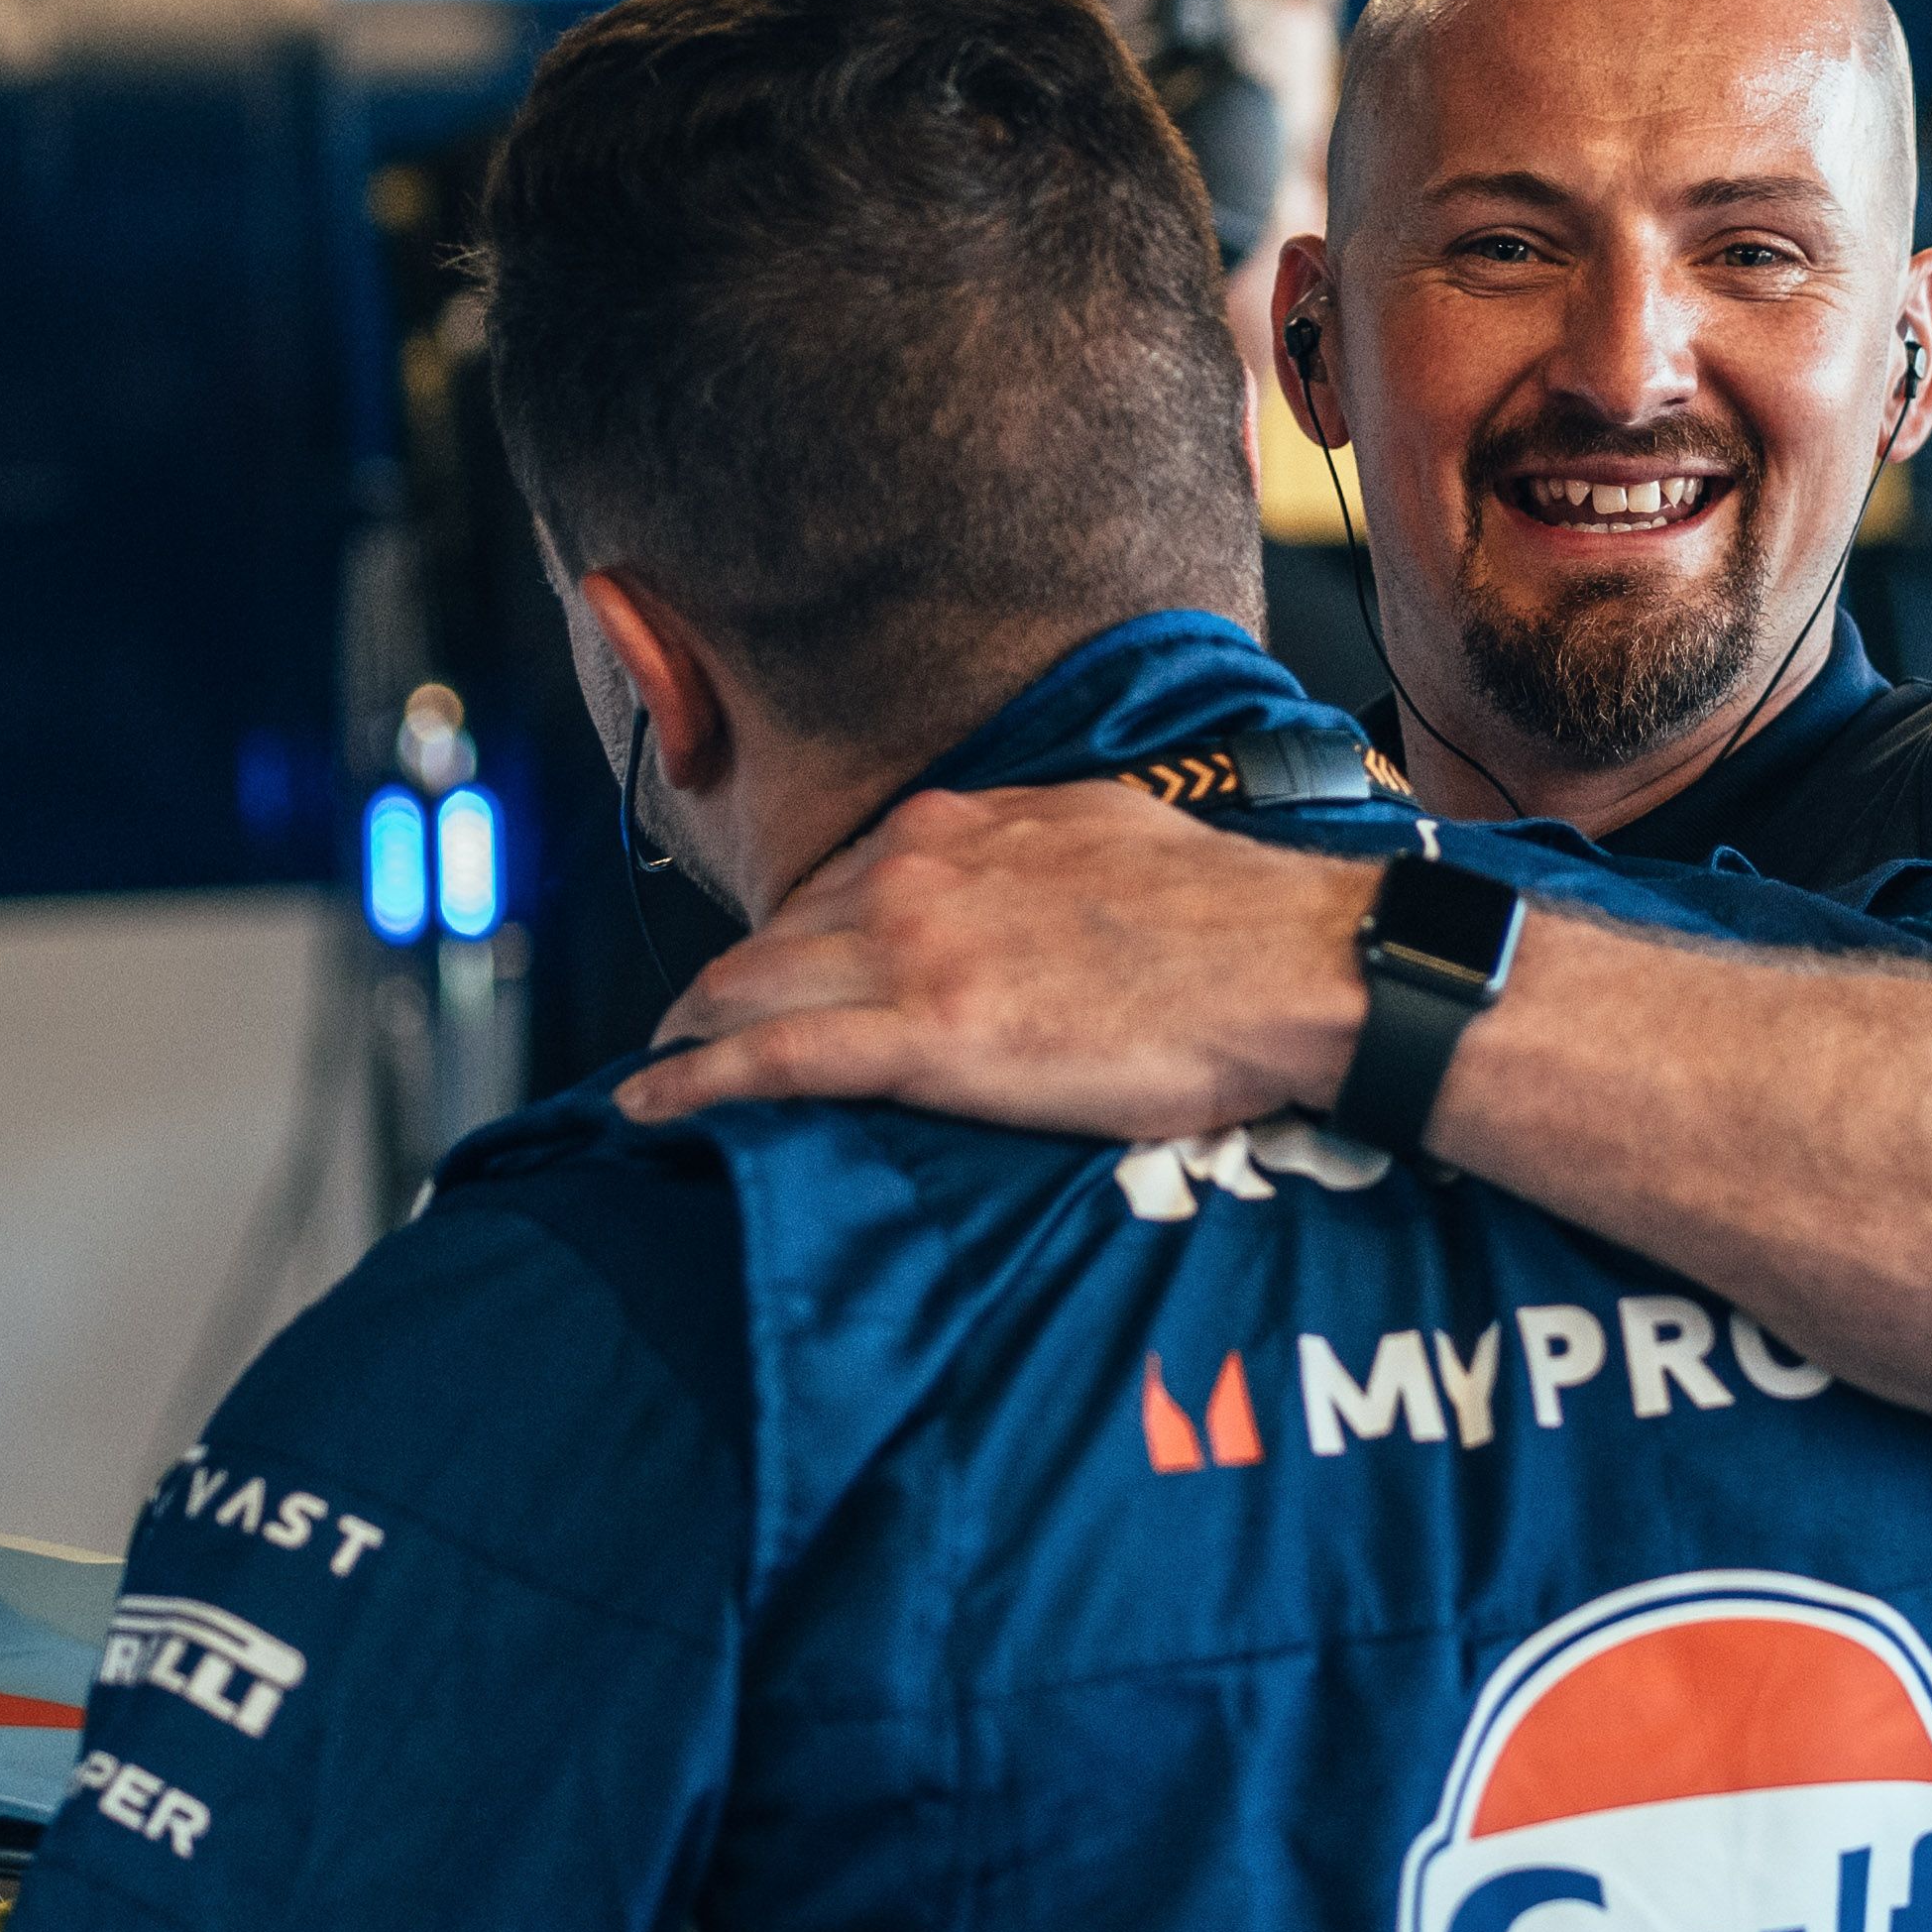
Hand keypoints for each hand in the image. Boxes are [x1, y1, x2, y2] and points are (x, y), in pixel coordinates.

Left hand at [621, 784, 1367, 1142]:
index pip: (838, 879)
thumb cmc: (1224, 914)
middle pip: (775, 935)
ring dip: (690, 1029)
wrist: (1283, 964)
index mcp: (963, 828)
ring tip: (658, 1065)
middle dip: (720, 982)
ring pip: (752, 990)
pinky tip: (649, 1102)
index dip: (795, 930)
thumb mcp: (1107, 831)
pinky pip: (772, 1060)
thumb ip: (1028, 845)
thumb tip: (1006, 868)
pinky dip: (695, 1082)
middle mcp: (915, 878)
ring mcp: (913, 955)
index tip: (776, 963)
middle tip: (688, 1026)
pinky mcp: (926, 1040)